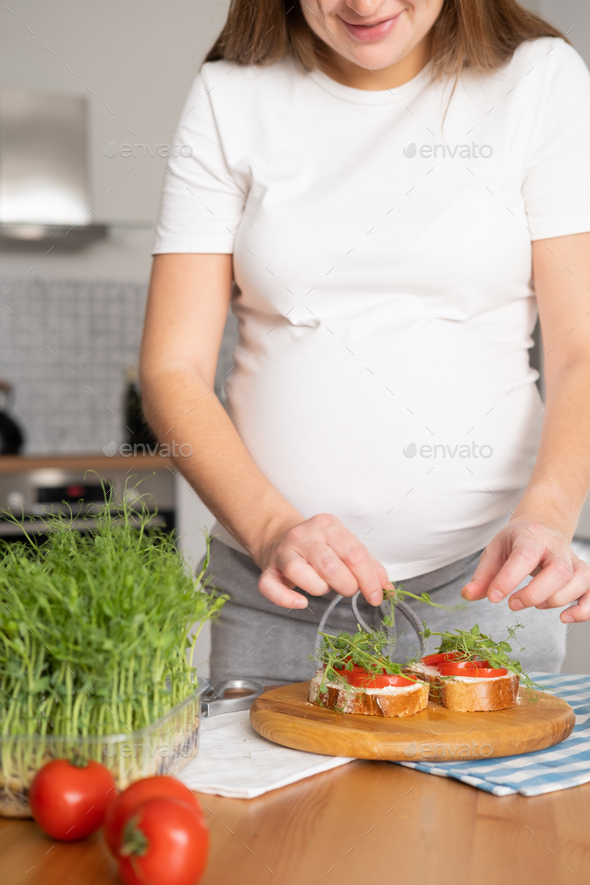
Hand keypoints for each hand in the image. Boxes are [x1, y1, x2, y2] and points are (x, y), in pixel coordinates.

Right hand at [256, 513, 388, 609]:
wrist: (278, 535)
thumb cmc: (318, 545)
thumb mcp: (345, 546)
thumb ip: (368, 565)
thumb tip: (387, 588)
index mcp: (328, 525)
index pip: (354, 554)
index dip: (369, 580)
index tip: (375, 596)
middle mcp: (304, 535)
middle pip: (329, 565)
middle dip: (346, 586)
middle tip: (348, 589)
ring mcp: (284, 551)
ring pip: (300, 572)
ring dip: (319, 589)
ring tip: (324, 588)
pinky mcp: (268, 569)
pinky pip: (271, 587)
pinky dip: (286, 599)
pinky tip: (301, 602)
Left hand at [461, 520, 589, 622]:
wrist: (543, 526)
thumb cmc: (516, 542)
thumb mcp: (495, 551)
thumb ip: (483, 575)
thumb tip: (468, 595)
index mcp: (531, 536)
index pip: (525, 555)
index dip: (509, 578)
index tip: (494, 597)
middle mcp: (557, 547)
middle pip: (558, 571)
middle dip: (535, 593)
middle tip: (512, 604)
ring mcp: (573, 560)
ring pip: (579, 580)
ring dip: (556, 599)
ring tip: (535, 604)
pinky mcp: (583, 574)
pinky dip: (584, 609)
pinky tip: (564, 617)